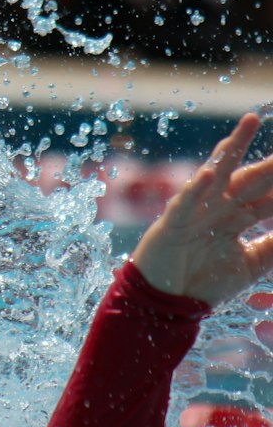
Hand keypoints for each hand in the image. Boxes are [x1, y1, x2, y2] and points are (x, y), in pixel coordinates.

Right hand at [132, 113, 272, 305]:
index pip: (269, 196)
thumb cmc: (204, 282)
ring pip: (218, 173)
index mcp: (238, 216)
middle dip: (271, 164)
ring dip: (233, 147)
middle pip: (251, 179)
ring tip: (250, 122)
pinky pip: (185, 202)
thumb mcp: (251, 264)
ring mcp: (196, 210)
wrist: (166, 304)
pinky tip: (210, 175)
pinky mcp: (173, 222)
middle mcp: (219, 206)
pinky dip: (197, 189)